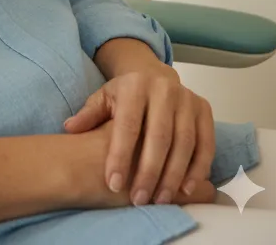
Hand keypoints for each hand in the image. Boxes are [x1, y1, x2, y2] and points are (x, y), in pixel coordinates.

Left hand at [64, 68, 216, 205]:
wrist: (155, 76)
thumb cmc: (126, 94)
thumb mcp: (104, 98)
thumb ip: (89, 114)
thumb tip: (69, 128)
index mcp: (134, 86)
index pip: (127, 125)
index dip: (120, 156)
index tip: (113, 184)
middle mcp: (163, 90)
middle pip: (158, 137)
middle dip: (148, 172)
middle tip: (139, 200)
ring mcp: (187, 99)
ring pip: (184, 143)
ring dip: (174, 176)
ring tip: (160, 200)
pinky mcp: (204, 109)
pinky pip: (206, 144)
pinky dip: (198, 169)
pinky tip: (186, 189)